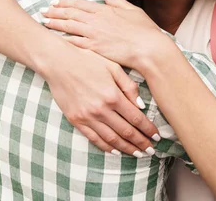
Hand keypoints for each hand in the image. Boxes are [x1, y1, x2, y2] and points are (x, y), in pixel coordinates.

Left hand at [40, 0, 168, 71]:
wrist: (149, 49)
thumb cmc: (145, 31)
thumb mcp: (133, 11)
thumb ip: (118, 3)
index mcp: (105, 10)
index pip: (81, 4)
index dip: (67, 3)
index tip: (57, 2)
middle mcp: (97, 20)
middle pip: (71, 13)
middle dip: (56, 11)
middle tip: (44, 10)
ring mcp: (94, 34)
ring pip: (69, 26)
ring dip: (55, 23)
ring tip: (44, 22)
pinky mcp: (94, 48)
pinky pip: (75, 43)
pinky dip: (63, 40)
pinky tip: (54, 39)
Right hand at [42, 43, 159, 156]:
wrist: (59, 63)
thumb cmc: (87, 60)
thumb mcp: (113, 67)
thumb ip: (129, 86)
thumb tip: (141, 106)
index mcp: (113, 95)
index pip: (136, 118)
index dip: (148, 130)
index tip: (157, 137)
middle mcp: (101, 109)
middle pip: (126, 132)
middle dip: (141, 143)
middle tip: (151, 150)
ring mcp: (87, 117)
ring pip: (111, 139)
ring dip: (126, 149)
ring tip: (137, 154)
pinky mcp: (76, 120)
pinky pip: (94, 138)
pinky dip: (106, 147)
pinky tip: (116, 151)